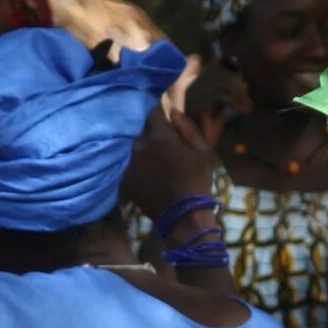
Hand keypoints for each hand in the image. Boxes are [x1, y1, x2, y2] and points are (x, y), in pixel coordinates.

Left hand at [123, 103, 218, 222]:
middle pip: (143, 132)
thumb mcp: (202, 150)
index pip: (153, 112)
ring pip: (135, 149)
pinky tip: (147, 176)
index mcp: (160, 135)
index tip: (165, 117)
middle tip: (162, 144)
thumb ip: (187, 128)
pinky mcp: (125, 179)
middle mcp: (140, 145)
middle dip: (152, 134)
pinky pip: (130, 166)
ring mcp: (129, 163)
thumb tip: (173, 112)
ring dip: (143, 152)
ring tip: (154, 162)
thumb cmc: (197, 180)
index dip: (160, 113)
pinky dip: (137, 167)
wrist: (183, 215)